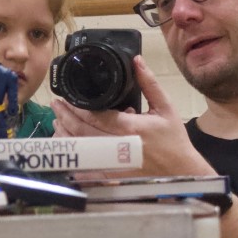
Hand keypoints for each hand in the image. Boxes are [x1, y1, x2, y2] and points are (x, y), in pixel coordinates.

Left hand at [52, 56, 214, 176]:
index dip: (76, 107)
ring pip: (82, 149)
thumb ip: (150, 83)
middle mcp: (119, 147)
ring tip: (57, 122)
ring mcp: (114, 164)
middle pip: (83, 131)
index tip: (66, 99)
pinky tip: (67, 149)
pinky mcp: (112, 177)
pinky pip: (86, 168)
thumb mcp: (166, 107)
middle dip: (65, 117)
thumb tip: (137, 61)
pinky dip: (74, 158)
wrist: (181, 170)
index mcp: (131, 128)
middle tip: (56, 106)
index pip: (96, 116)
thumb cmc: (174, 140)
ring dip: (66, 135)